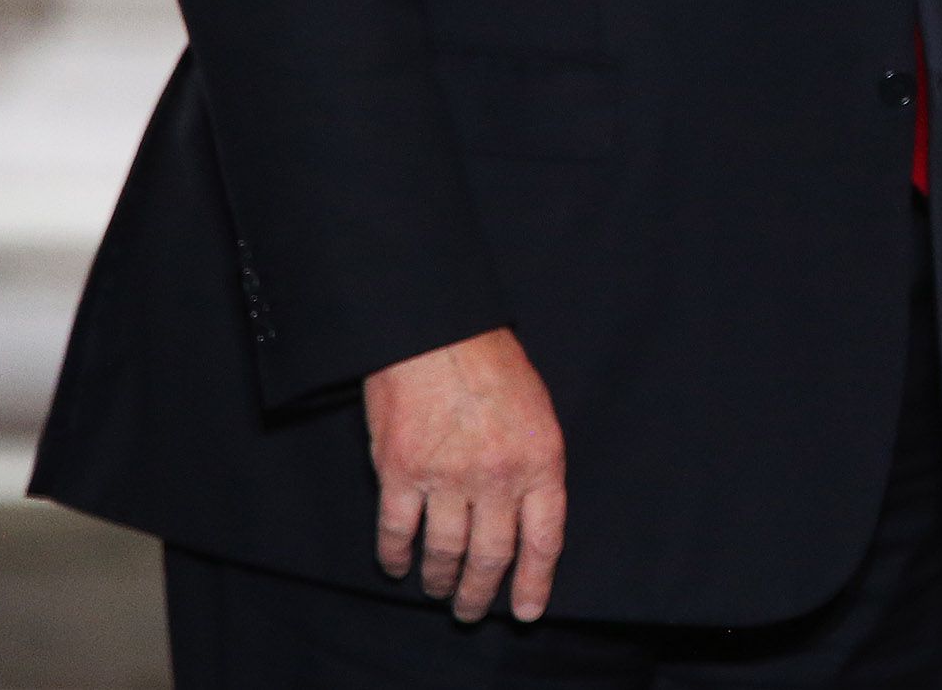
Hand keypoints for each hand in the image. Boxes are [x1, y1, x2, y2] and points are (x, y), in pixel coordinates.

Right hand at [364, 327, 566, 623]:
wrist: (439, 330)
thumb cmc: (493, 364)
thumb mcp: (538, 411)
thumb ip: (534, 463)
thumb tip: (527, 515)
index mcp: (540, 458)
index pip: (544, 538)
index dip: (535, 581)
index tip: (528, 610)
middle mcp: (497, 475)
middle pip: (491, 556)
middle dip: (481, 593)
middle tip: (473, 611)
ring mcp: (447, 476)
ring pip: (445, 552)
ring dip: (440, 580)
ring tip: (439, 590)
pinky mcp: (401, 472)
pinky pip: (398, 532)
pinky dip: (396, 557)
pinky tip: (398, 566)